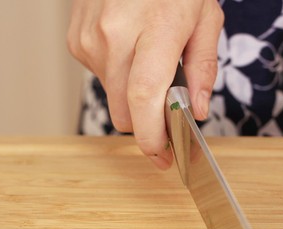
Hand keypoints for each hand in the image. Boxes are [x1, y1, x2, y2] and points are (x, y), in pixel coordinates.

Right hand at [67, 0, 222, 168]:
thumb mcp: (206, 17)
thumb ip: (204, 67)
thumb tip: (198, 110)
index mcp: (156, 27)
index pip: (145, 97)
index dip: (153, 137)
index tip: (164, 158)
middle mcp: (116, 34)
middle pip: (124, 111)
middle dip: (147, 124)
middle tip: (167, 117)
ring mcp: (91, 38)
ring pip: (112, 98)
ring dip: (132, 95)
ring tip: (149, 59)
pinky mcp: (76, 40)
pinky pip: (99, 77)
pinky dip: (117, 75)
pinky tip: (130, 48)